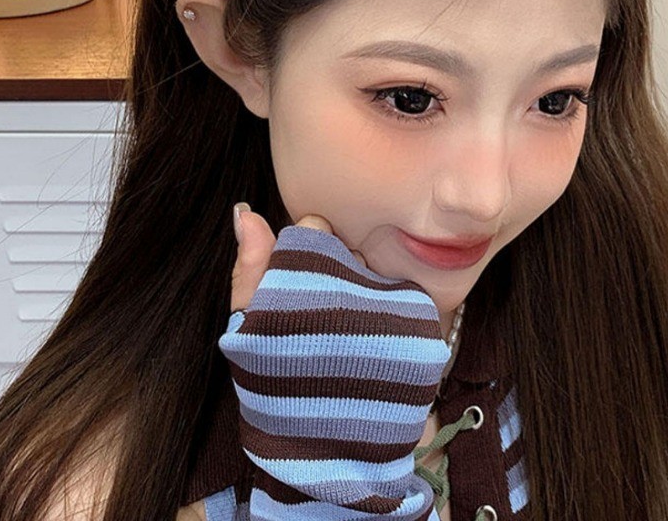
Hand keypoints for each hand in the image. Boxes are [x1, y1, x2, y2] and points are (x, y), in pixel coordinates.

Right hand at [220, 203, 448, 516]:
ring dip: (363, 293)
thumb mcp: (249, 329)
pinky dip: (390, 314)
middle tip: (322, 315)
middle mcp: (355, 286)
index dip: (306, 251)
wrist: (331, 456)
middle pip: (349, 251)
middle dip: (337, 271)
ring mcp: (392, 308)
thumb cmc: (280, 389)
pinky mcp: (423, 332)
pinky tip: (371, 345)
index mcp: (308, 280)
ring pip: (376, 272)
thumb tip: (245, 212)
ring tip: (345, 337)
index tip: (300, 281)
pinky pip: (405, 300)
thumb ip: (249, 268)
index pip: (315, 230)